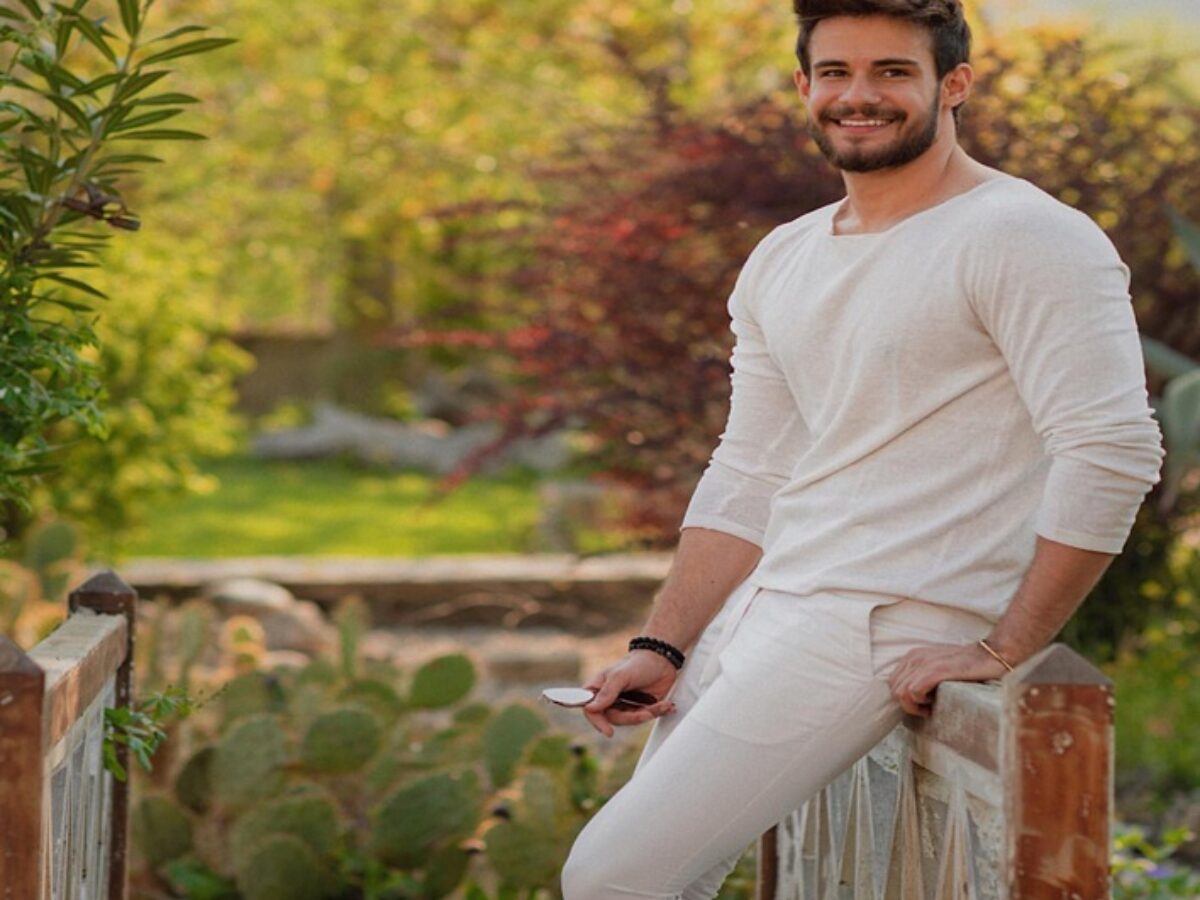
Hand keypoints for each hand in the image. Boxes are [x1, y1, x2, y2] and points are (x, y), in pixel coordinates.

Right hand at [582, 650, 678, 737]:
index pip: (590, 709)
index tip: (608, 731)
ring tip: (662, 705)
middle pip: (613, 719)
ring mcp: (625, 704)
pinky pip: (646, 717)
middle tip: (646, 713)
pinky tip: (667, 705)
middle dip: (631, 718)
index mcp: (599, 688)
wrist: (663, 659)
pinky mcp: (641, 707)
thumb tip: (591, 708)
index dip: (597, 722)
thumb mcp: (621, 676)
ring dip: (648, 713)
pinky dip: (658, 712)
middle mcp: (610, 698)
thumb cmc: (639, 662)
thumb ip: (607, 692)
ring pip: (631, 720)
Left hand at [887, 642, 1008, 717]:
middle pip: (894, 689)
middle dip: (908, 704)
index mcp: (913, 656)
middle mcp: (914, 657)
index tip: (922, 704)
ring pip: (900, 693)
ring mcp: (924, 662)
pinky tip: (936, 702)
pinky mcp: (936, 670)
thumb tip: (910, 697)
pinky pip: (913, 691)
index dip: (905, 698)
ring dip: (915, 705)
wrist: (991, 655)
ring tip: (932, 705)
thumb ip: (922, 676)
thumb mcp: (937, 667)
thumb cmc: (967, 666)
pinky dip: (921, 702)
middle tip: (928, 708)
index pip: (892, 683)